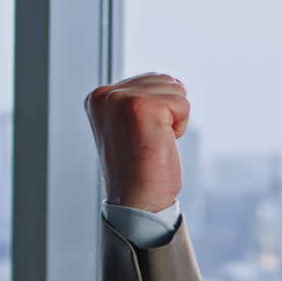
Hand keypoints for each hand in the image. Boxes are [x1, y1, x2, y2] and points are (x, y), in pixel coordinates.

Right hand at [85, 73, 190, 211]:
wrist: (137, 201)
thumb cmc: (140, 169)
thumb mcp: (130, 125)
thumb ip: (139, 100)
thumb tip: (170, 80)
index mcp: (98, 97)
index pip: (152, 79)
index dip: (160, 110)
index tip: (140, 137)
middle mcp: (105, 94)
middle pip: (166, 81)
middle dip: (168, 112)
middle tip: (149, 140)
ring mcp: (120, 99)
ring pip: (176, 91)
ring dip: (174, 119)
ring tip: (153, 142)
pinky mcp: (141, 106)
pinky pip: (183, 104)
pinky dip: (179, 127)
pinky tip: (160, 143)